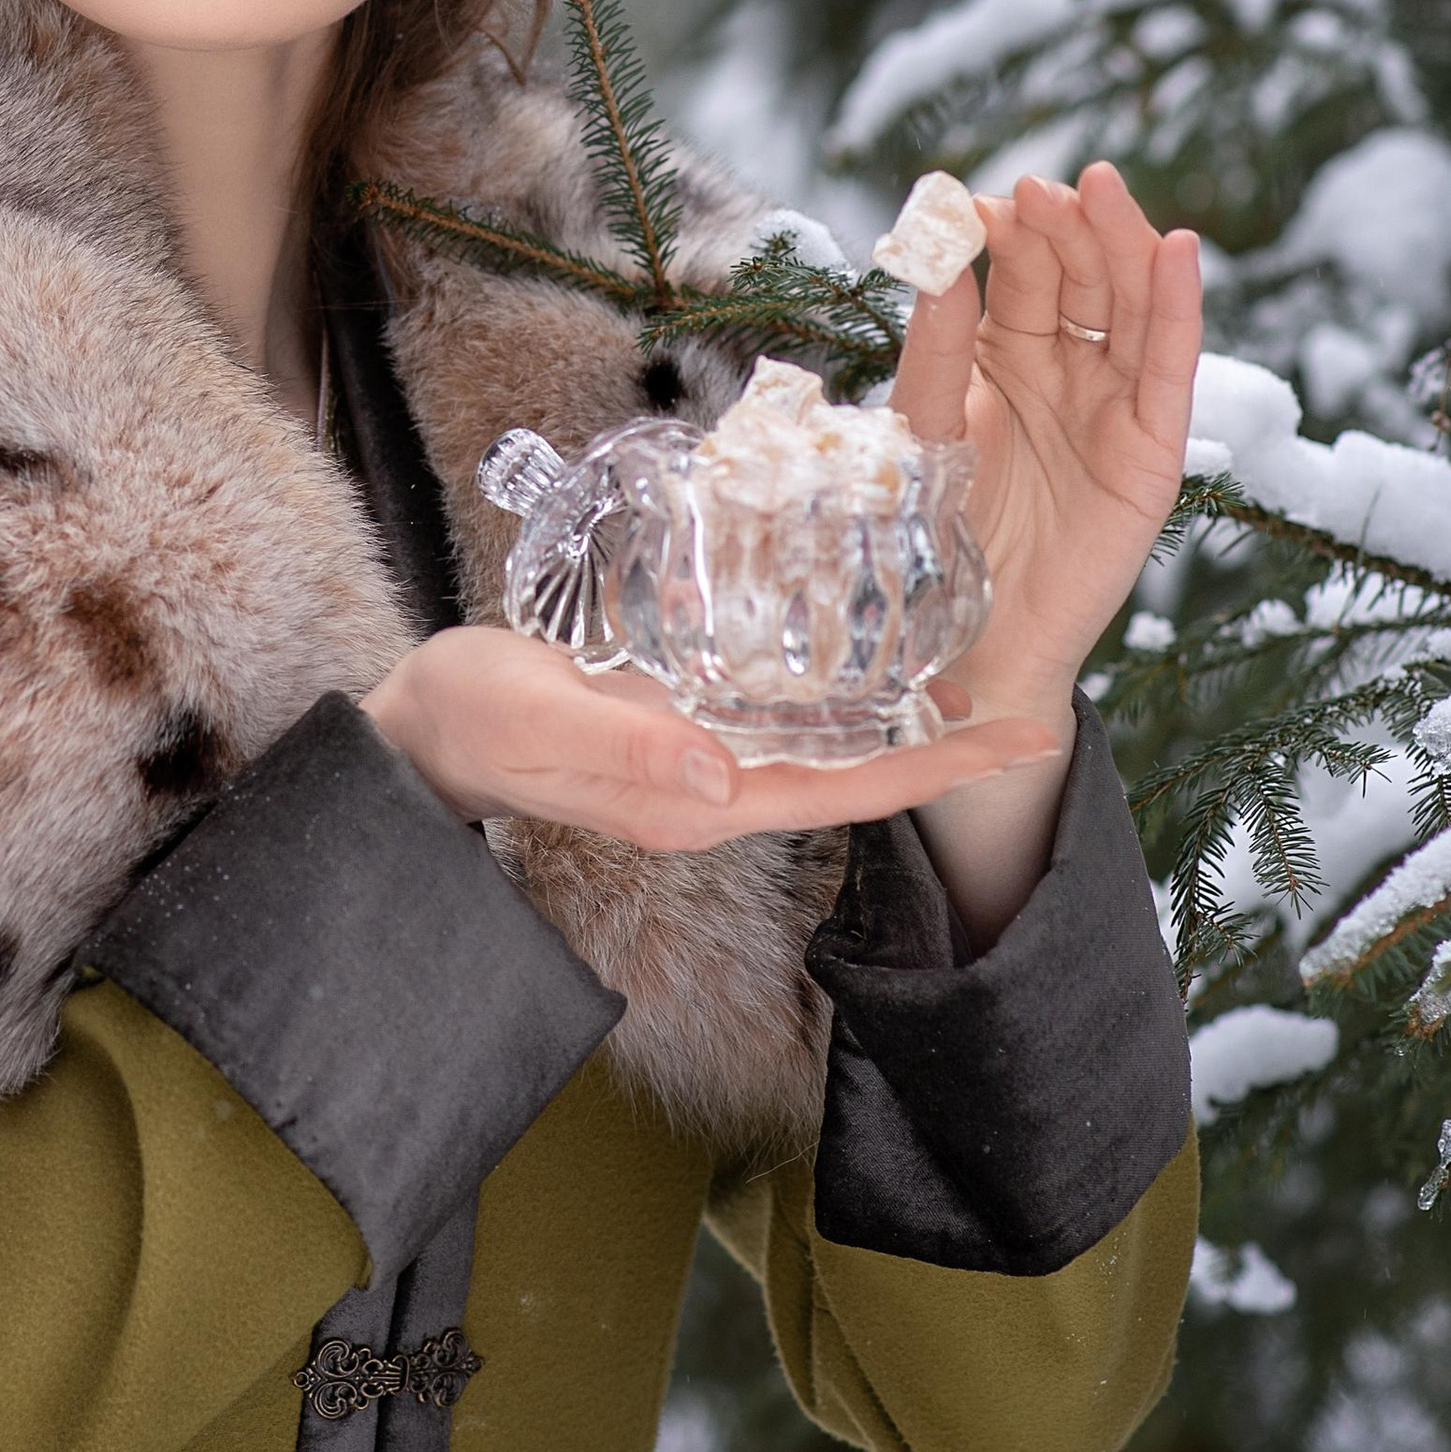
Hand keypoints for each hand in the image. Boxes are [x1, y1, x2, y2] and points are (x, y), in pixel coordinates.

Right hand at [360, 623, 1057, 851]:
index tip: (1022, 736)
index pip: (843, 791)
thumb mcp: (535, 721)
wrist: (418, 725)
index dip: (936, 767)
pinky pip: (775, 712)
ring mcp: (695, 760)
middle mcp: (708, 789)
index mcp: (692, 801)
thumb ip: (620, 751)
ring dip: (897, 714)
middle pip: (851, 773)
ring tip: (974, 672)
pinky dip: (833, 684)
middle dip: (941, 746)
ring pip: (820, 741)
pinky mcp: (676, 723)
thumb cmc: (465, 721)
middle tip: (1032, 705)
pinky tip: (864, 650)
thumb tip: (720, 778)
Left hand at [888, 161, 1199, 941]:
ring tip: (1098, 189)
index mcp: (1001, 357)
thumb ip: (934, 351)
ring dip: (1117, 244)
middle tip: (1034, 189)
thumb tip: (935, 260)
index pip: (1009, 275)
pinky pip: (1170, 370)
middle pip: (1071, 277)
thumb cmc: (933, 542)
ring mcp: (1112, 408)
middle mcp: (1063, 371)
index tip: (969, 199)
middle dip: (1057, 228)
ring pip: (1124, 306)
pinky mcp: (1151, 454)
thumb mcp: (923, 431)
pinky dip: (1177, 309)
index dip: (998, 235)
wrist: (966, 647)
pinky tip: (1179, 250)